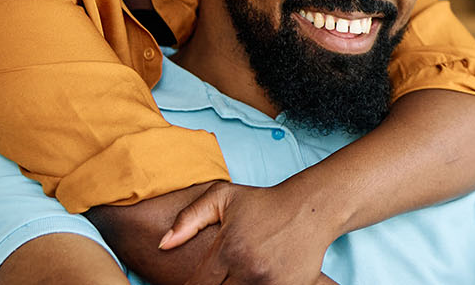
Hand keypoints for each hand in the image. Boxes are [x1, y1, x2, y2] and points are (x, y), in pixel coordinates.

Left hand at [161, 182, 341, 284]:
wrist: (312, 208)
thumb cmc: (264, 203)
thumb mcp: (223, 198)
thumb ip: (188, 219)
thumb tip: (162, 244)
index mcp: (228, 250)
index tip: (196, 282)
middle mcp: (248, 269)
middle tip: (218, 278)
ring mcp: (270, 282)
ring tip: (236, 276)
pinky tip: (255, 279)